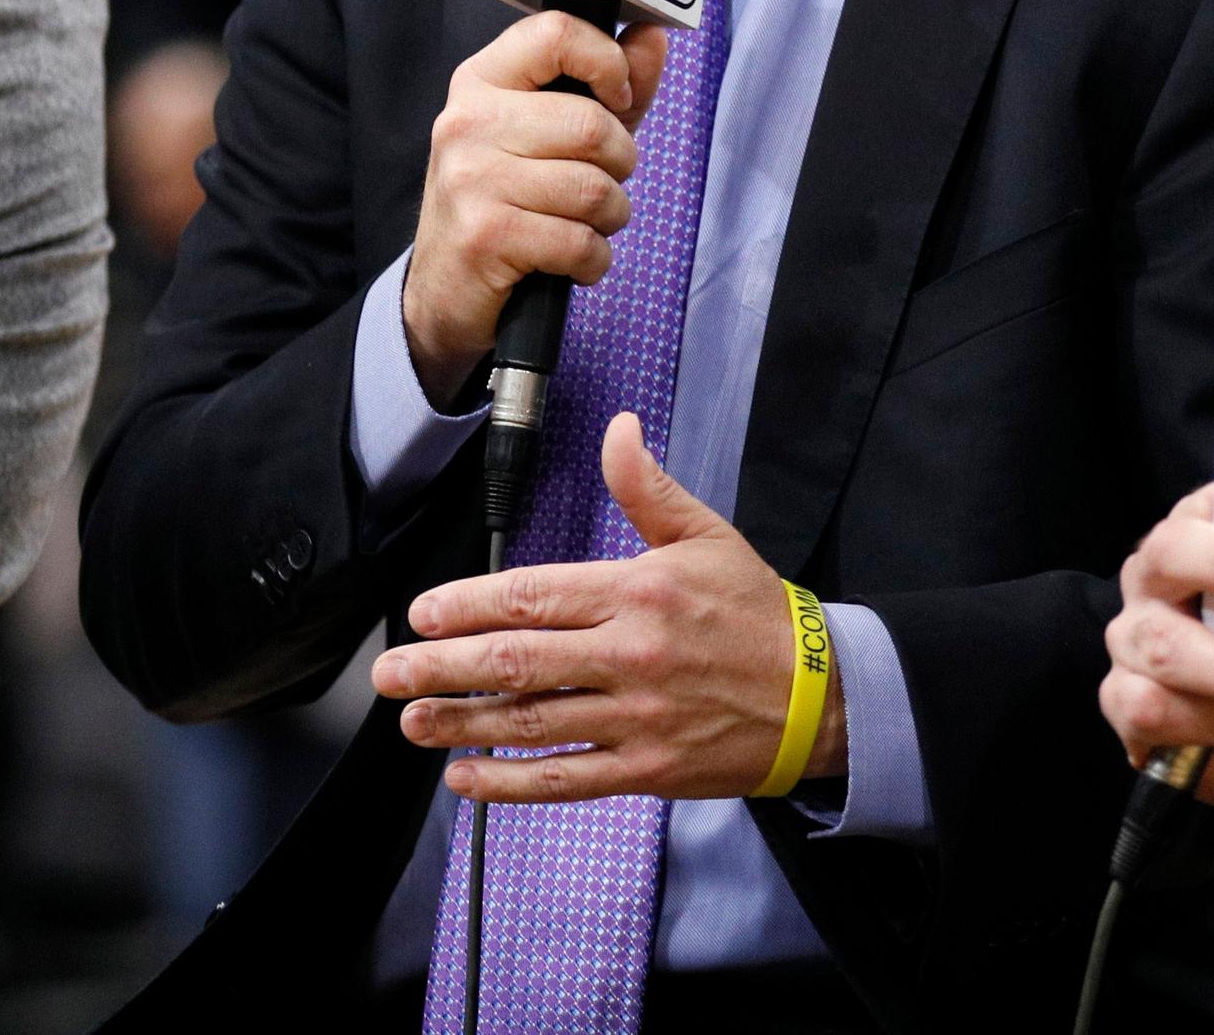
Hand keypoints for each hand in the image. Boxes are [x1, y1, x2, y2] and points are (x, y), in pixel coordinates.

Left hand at [373, 412, 837, 802]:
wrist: (823, 697)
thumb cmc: (758, 614)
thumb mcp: (706, 536)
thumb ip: (647, 488)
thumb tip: (618, 431)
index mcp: (638, 591)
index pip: (534, 596)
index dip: (469, 606)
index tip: (423, 615)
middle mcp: (630, 655)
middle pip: (517, 661)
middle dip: (443, 668)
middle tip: (390, 674)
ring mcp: (637, 718)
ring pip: (533, 722)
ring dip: (464, 724)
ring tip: (413, 722)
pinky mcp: (648, 769)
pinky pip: (566, 777)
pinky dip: (511, 782)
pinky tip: (467, 778)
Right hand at [402, 11, 666, 399]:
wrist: (444, 289)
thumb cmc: (507, 202)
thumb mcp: (554, 135)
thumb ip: (608, 84)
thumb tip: (652, 36)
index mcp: (482, 81)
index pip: (555, 33)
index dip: (607, 62)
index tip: (617, 98)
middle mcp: (468, 121)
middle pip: (591, 124)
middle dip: (619, 164)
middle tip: (599, 184)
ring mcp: (471, 179)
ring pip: (594, 188)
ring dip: (609, 219)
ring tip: (583, 225)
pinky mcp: (485, 236)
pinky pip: (580, 242)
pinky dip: (592, 260)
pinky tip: (569, 261)